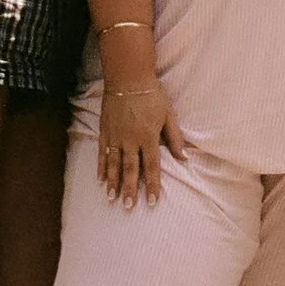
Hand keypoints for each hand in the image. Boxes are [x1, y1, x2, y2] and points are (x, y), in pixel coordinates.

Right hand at [98, 79, 189, 207]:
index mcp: (148, 137)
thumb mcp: (169, 115)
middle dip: (129, 190)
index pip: (151, 166)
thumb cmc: (153, 95)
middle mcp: (131, 140)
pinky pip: (102, 153)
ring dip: (113, 183)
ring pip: (113, 165)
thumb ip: (175, 138)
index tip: (151, 201)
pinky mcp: (105, 132)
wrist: (128, 78)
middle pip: (130, 170)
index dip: (152, 185)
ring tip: (112, 198)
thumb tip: (184, 157)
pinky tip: (100, 179)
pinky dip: (101, 167)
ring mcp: (116, 137)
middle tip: (128, 207)